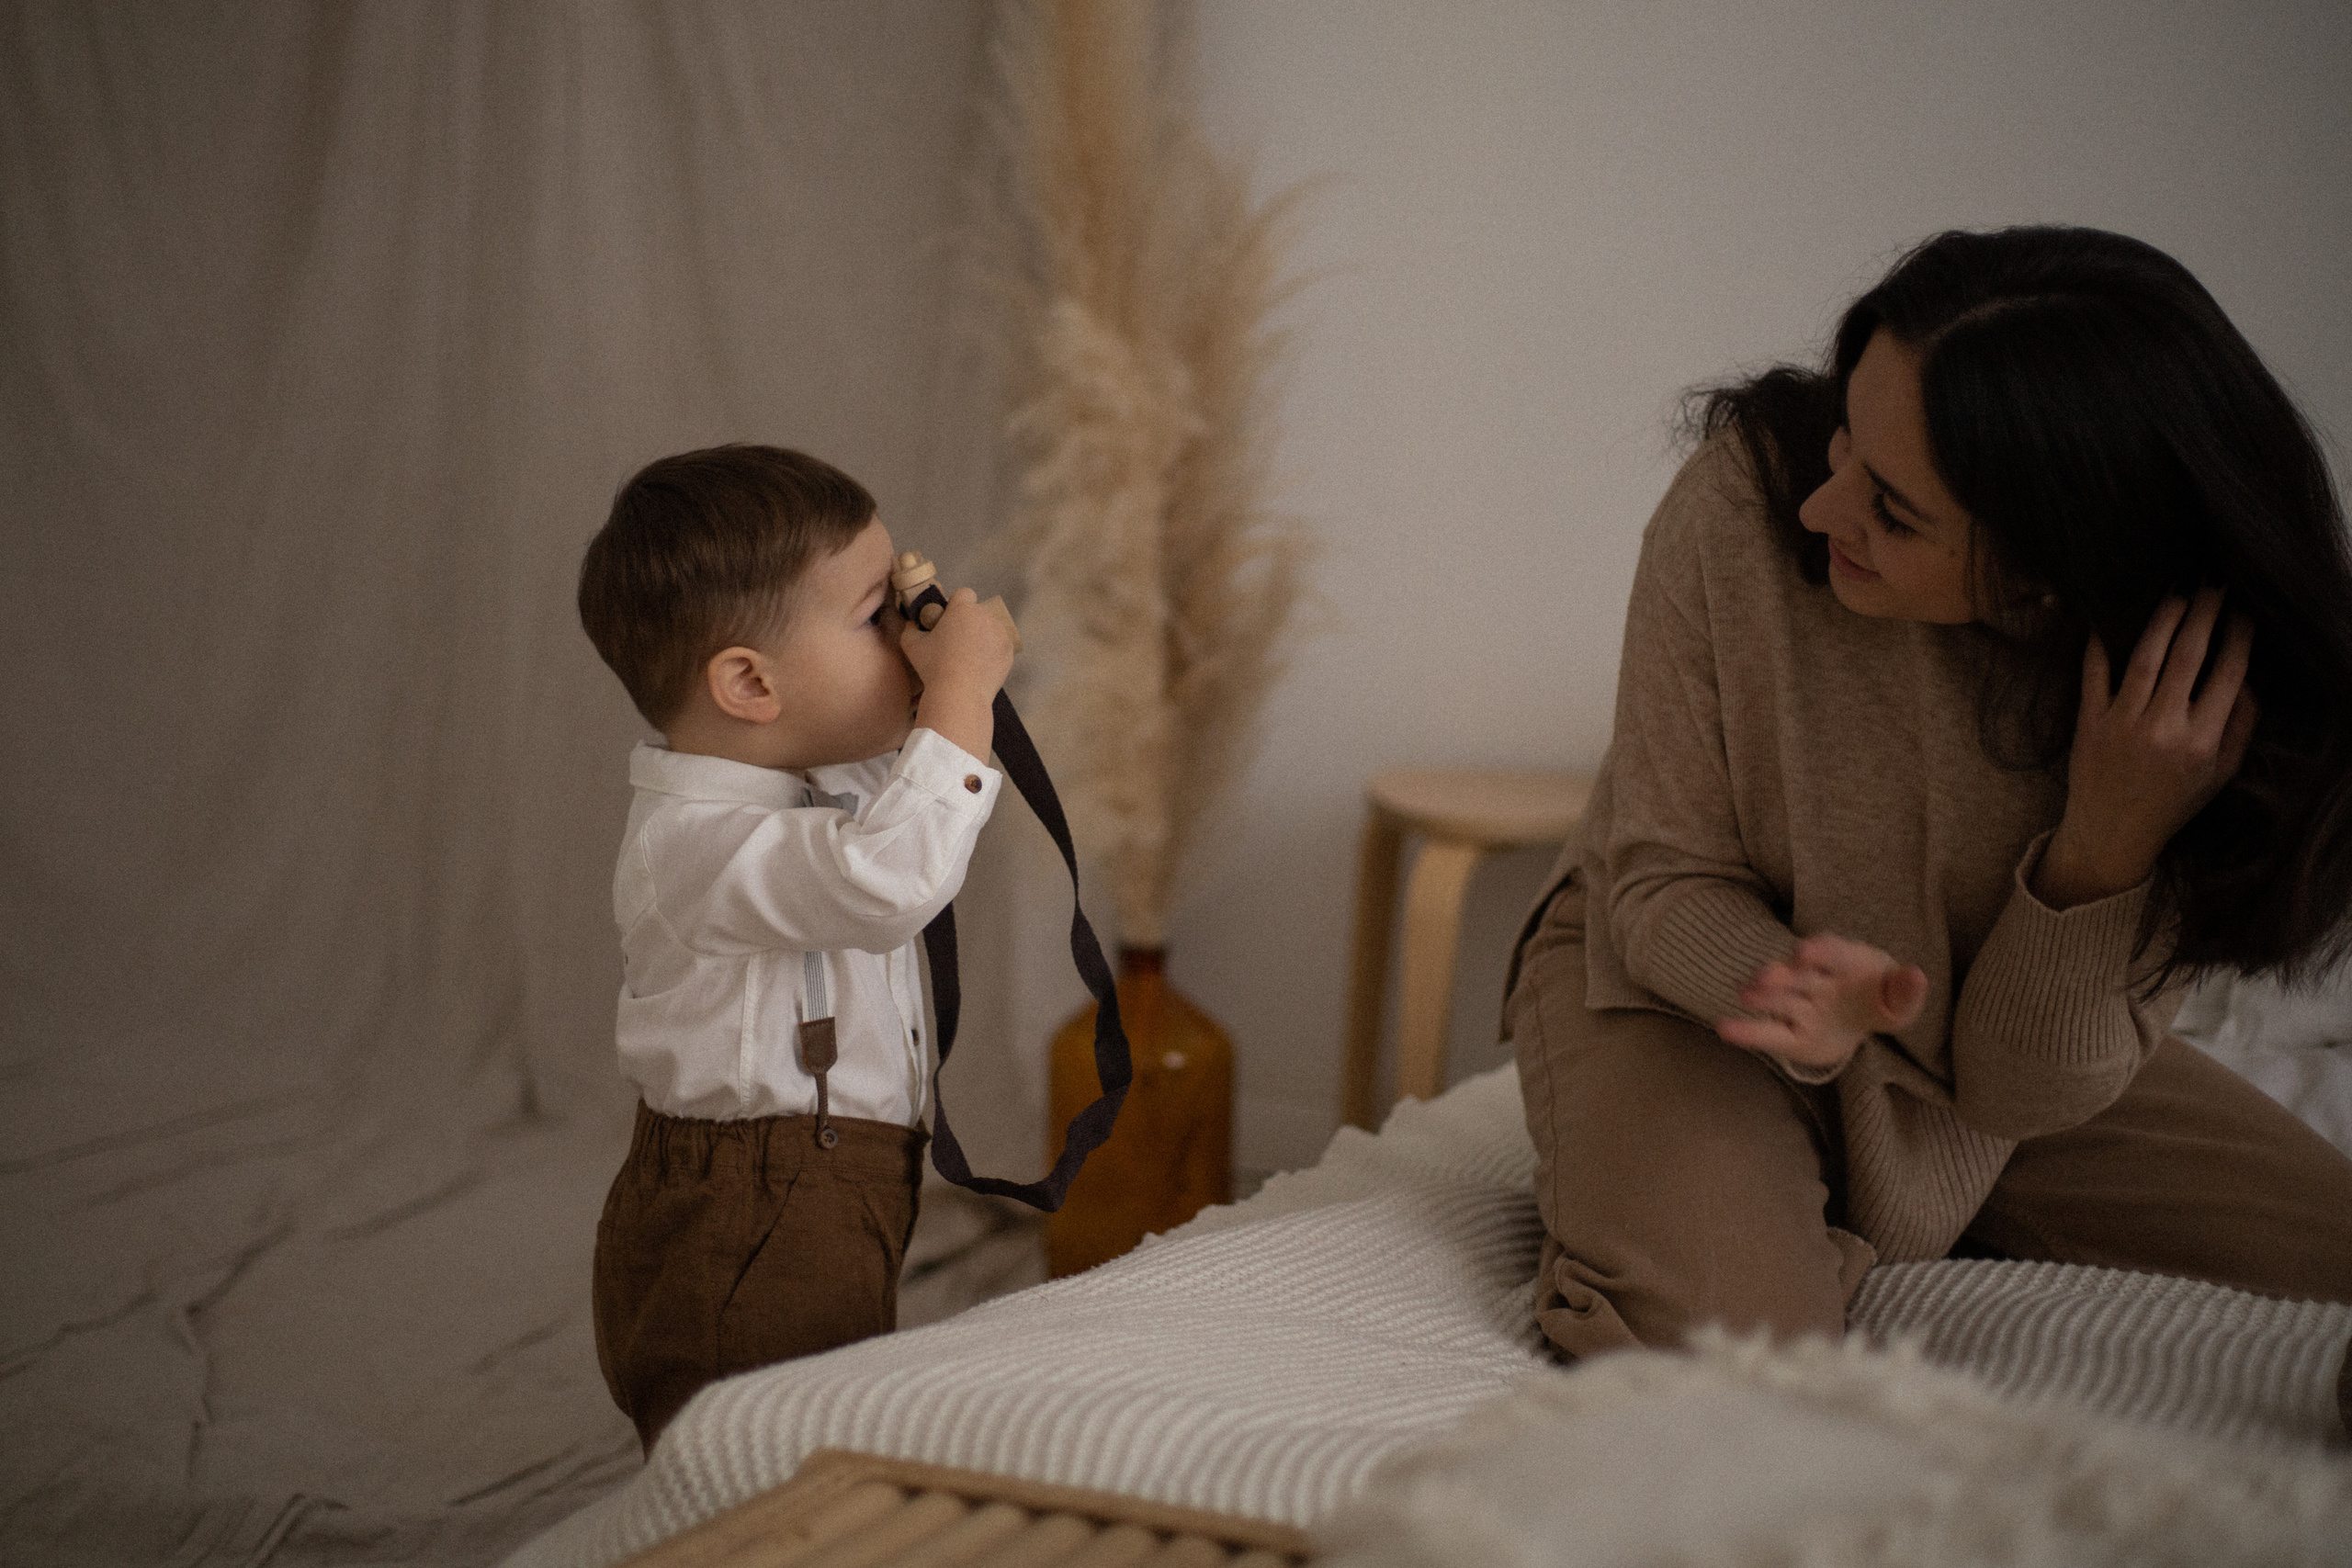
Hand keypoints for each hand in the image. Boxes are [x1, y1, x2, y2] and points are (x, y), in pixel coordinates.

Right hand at [902, 587, 1016, 760]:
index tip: (948, 620)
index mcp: (963, 609)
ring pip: (990, 628)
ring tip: (968, 657)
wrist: (960, 695)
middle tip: (956, 642)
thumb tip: (913, 623)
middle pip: (977, 612)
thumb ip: (910, 628)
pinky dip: (992, 651)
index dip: (955, 604)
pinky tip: (980, 666)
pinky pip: (999, 645)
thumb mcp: (911, 645)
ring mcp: (1001, 634)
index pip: (963, 594)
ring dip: (982, 636)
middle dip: (968, 622)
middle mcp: (985, 616)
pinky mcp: (1009, 651)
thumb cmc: (933, 667)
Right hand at [1717, 935, 1927, 1072]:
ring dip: (1763, 996)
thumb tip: (1917, 976)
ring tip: (1745, 994)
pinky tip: (1723, 1027)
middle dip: (1785, 975)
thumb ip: (1906, 992)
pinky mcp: (1792, 1036)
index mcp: (1848, 964)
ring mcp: (1801, 1006)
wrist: (1858, 1014)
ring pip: (1781, 1000)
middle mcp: (1818, 980)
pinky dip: (1747, 1032)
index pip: (1834, 953)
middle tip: (1768, 975)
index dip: (1820, 951)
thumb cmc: (1879, 999)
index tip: (1805, 950)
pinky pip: (1769, 1033)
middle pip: (1800, 976)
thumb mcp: (1899, 999)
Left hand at [2036, 587, 2256, 909]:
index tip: (2244, 612)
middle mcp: (2164, 729)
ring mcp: (2123, 723)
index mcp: (2202, 742)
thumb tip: (2248, 680)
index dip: (2238, 637)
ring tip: (2177, 594)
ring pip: (2145, 657)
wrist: (2113, 831)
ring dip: (2163, 619)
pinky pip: (2094, 673)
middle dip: (2204, 614)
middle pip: (2189, 656)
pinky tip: (2110, 617)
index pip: (2228, 675)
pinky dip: (2100, 643)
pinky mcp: (2089, 722)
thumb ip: (2239, 726)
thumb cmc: (2172, 800)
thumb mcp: (2220, 773)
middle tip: (2213, 585)